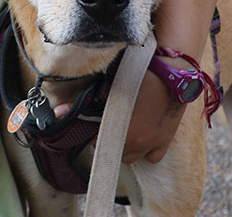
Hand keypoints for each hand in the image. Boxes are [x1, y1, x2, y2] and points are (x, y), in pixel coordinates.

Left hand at [50, 59, 185, 163]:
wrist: (173, 73)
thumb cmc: (140, 75)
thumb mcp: (109, 86)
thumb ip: (86, 102)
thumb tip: (58, 112)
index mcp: (118, 129)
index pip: (96, 143)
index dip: (92, 134)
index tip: (93, 125)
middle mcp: (134, 142)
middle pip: (113, 153)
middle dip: (107, 142)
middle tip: (108, 127)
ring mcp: (151, 144)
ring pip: (131, 158)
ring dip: (124, 149)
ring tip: (123, 133)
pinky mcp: (165, 141)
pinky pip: (152, 157)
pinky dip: (146, 152)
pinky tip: (143, 138)